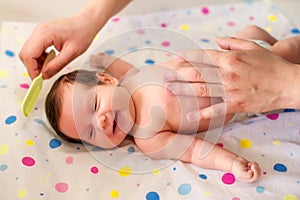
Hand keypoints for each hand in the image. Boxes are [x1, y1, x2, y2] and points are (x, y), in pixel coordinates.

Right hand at [19, 14, 96, 79]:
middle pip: (26, 54)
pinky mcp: (42, 35)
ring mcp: (39, 32)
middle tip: (44, 75)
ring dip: (36, 63)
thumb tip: (45, 75)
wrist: (86, 23)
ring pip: (29, 52)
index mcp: (44, 34)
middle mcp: (39, 31)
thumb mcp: (72, 53)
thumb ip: (57, 65)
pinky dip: (40, 57)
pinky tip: (50, 60)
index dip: (32, 70)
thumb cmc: (82, 34)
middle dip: (33, 67)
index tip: (38, 80)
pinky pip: (35, 49)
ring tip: (50, 67)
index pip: (29, 55)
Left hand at [165, 37, 298, 120]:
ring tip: (169, 90)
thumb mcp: (253, 47)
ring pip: (202, 89)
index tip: (174, 60)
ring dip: (183, 90)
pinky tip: (189, 116)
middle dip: (178, 74)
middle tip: (164, 76)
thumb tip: (216, 40)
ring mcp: (231, 89)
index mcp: (230, 58)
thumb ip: (232, 42)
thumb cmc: (271, 65)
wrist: (289, 84)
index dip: (186, 57)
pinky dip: (202, 114)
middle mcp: (227, 73)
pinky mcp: (237, 104)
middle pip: (197, 73)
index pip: (203, 56)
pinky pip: (216, 109)